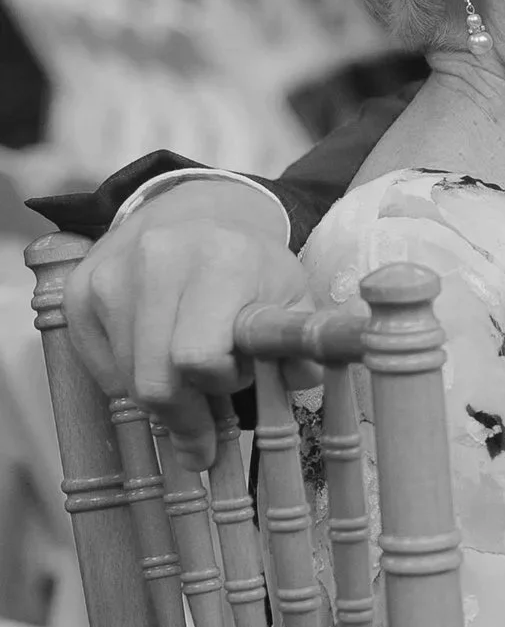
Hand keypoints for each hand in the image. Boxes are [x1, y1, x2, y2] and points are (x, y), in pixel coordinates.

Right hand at [62, 178, 309, 466]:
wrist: (201, 212)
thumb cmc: (254, 270)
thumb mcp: (293, 301)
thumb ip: (300, 349)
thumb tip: (293, 383)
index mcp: (221, 262)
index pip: (198, 358)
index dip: (221, 383)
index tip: (236, 379)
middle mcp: (157, 259)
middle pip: (154, 381)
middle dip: (187, 411)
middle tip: (208, 415)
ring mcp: (111, 272)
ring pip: (125, 379)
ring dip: (162, 394)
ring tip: (187, 372)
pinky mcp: (82, 290)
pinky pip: (99, 366)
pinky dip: (129, 379)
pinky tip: (156, 357)